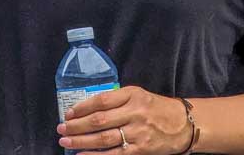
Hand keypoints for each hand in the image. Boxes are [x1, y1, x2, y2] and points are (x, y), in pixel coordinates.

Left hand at [58, 86, 190, 153]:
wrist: (182, 125)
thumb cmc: (156, 108)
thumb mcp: (139, 95)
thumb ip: (117, 99)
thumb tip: (89, 108)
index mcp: (132, 95)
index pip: (102, 100)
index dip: (82, 107)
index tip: (68, 113)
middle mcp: (134, 113)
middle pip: (99, 120)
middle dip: (77, 126)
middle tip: (61, 129)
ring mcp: (138, 133)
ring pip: (104, 138)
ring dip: (82, 142)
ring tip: (66, 142)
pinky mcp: (141, 151)